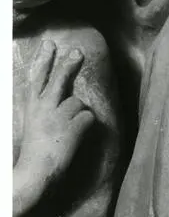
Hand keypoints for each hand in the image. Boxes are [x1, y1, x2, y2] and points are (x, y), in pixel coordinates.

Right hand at [15, 40, 94, 200]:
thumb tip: (70, 99)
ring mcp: (58, 115)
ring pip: (78, 103)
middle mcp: (43, 106)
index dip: (43, 60)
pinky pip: (89, 117)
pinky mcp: (73, 125)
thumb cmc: (37, 153)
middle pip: (59, 80)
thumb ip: (47, 109)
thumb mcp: (35, 125)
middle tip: (78, 52)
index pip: (36, 77)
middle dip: (68, 65)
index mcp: (31, 106)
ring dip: (78, 115)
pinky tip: (77, 137)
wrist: (37, 172)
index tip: (50, 44)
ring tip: (67, 132)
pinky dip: (87, 126)